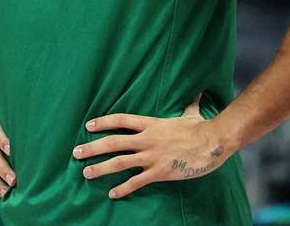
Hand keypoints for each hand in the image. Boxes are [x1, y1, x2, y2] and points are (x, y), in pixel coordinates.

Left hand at [73, 93, 231, 198]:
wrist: (213, 142)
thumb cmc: (201, 128)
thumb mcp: (191, 114)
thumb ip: (189, 105)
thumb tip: (198, 94)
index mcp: (151, 124)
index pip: (121, 120)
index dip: (103, 122)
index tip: (88, 125)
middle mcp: (147, 139)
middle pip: (113, 142)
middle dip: (93, 147)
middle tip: (76, 152)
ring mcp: (152, 156)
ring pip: (120, 163)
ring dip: (100, 168)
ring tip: (86, 173)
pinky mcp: (160, 172)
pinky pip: (137, 182)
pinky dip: (123, 189)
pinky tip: (112, 194)